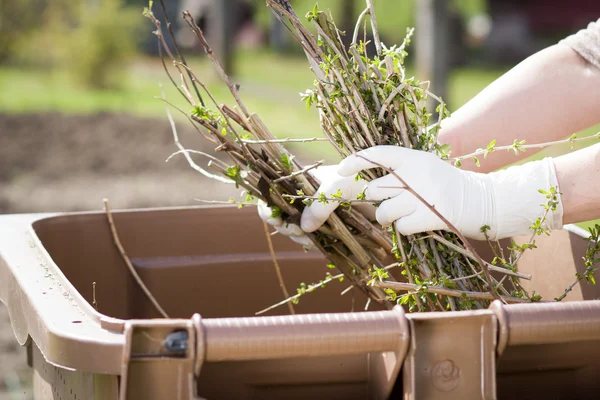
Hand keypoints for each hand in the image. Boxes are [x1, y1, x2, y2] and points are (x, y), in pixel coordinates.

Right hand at [257, 164, 370, 247]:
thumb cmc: (357, 179)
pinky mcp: (325, 226)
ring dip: (298, 238)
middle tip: (299, 233)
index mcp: (298, 181)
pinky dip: (311, 243)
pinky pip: (311, 238)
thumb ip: (320, 204)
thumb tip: (304, 228)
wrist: (382, 189)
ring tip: (309, 240)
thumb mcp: (337, 186)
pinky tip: (317, 244)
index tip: (275, 220)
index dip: (268, 208)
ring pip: (295, 230)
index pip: (272, 194)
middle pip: (281, 216)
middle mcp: (302, 196)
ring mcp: (313, 212)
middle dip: (286, 227)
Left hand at [337, 146, 562, 239]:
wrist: (485, 201)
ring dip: (388, 218)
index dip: (356, 161)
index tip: (341, 169)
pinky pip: (401, 227)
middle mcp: (416, 174)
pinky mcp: (431, 217)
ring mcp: (423, 196)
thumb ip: (400, 170)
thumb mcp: (425, 167)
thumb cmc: (448, 186)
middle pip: (374, 189)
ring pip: (384, 211)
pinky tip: (420, 222)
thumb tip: (366, 182)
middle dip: (371, 201)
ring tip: (406, 214)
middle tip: (367, 207)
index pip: (378, 154)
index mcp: (414, 158)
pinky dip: (406, 229)